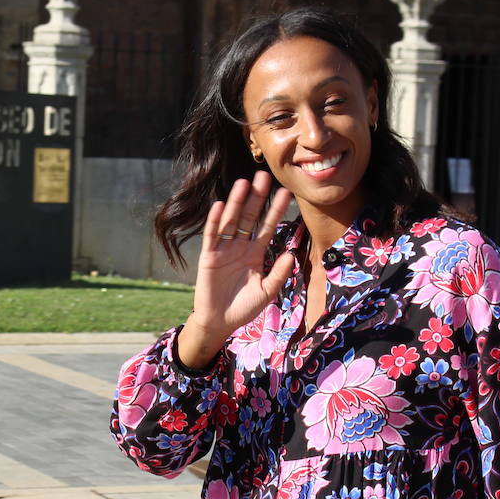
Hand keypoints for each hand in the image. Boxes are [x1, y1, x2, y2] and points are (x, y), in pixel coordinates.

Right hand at [176, 172, 293, 369]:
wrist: (220, 321)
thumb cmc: (244, 307)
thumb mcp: (266, 292)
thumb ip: (278, 274)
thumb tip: (291, 254)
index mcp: (255, 252)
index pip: (267, 226)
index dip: (275, 210)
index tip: (286, 192)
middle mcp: (240, 246)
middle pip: (249, 217)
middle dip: (257, 198)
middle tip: (264, 176)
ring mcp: (223, 249)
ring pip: (231, 221)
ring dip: (236, 203)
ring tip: (243, 183)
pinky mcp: (208, 256)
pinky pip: (212, 236)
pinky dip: (215, 221)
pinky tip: (219, 206)